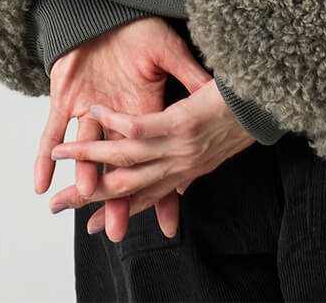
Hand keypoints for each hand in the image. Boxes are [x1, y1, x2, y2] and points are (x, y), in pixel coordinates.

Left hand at [35, 15, 229, 241]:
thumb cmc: (142, 28)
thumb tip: (213, 99)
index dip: (162, 192)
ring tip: (85, 199)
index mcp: (146, 113)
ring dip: (84, 179)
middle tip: (116, 232)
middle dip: (117, 201)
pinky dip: (43, 156)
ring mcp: (89, 114)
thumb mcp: (171, 51)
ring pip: (87, 154)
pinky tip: (39, 181)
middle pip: (118, 167)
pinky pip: (50, 131)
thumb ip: (189, 76)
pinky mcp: (65, 101)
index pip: (153, 160)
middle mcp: (117, 120)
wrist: (108, 10)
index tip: (169, 225)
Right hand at [47, 79, 257, 237]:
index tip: (90, 225)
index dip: (115, 211)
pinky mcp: (183, 123)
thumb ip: (194, 168)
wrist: (270, 99)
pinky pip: (140, 127)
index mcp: (186, 172)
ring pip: (125, 158)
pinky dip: (113, 121)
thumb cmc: (245, 116)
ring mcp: (180, 146)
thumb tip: (181, 185)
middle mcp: (179, 165)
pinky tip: (94, 112)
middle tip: (56, 206)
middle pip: (124, 187)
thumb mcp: (220, 150)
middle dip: (88, 197)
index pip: (143, 198)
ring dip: (88, 156)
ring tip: (60, 152)